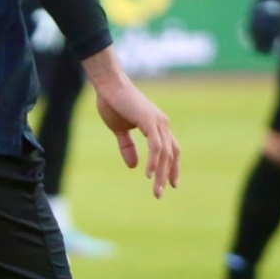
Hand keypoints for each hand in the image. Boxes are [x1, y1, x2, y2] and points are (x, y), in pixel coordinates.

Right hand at [90, 59, 180, 198]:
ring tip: (156, 189)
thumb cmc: (113, 103)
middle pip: (171, 154)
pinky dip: (154, 161)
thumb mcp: (120, 130)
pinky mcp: (149, 121)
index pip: (170, 149)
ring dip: (161, 173)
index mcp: (157, 125)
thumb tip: (133, 166)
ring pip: (165, 153)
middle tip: (160, 193)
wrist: (107, 85)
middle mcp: (162, 124)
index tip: (170, 183)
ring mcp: (158, 122)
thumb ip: (127, 147)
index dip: (172, 166)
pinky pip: (156, 146)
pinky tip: (148, 174)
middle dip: (167, 174)